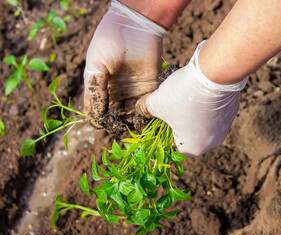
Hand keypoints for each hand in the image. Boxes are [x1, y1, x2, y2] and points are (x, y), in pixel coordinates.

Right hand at [84, 0, 165, 126]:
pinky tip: (140, 116)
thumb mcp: (97, 66)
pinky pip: (147, 106)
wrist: (134, 25)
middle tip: (118, 126)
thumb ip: (96, 90)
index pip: (97, 110)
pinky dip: (144, 114)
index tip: (101, 124)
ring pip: (132, 114)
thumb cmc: (110, 42)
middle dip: (116, 124)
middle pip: (116, 116)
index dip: (99, 120)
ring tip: (129, 123)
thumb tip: (95, 116)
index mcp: (101, 87)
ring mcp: (134, 91)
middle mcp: (117, 92)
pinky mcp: (150, 87)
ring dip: (131, 122)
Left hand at [136, 41, 247, 155]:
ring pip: (202, 124)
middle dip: (177, 122)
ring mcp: (225, 127)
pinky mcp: (232, 112)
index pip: (172, 147)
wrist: (216, 74)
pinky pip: (214, 113)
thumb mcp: (157, 102)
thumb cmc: (183, 95)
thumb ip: (145, 109)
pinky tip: (198, 91)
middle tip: (168, 106)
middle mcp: (212, 143)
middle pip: (187, 136)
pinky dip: (205, 105)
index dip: (161, 134)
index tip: (157, 120)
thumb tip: (138, 108)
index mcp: (193, 148)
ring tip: (183, 96)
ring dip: (192, 114)